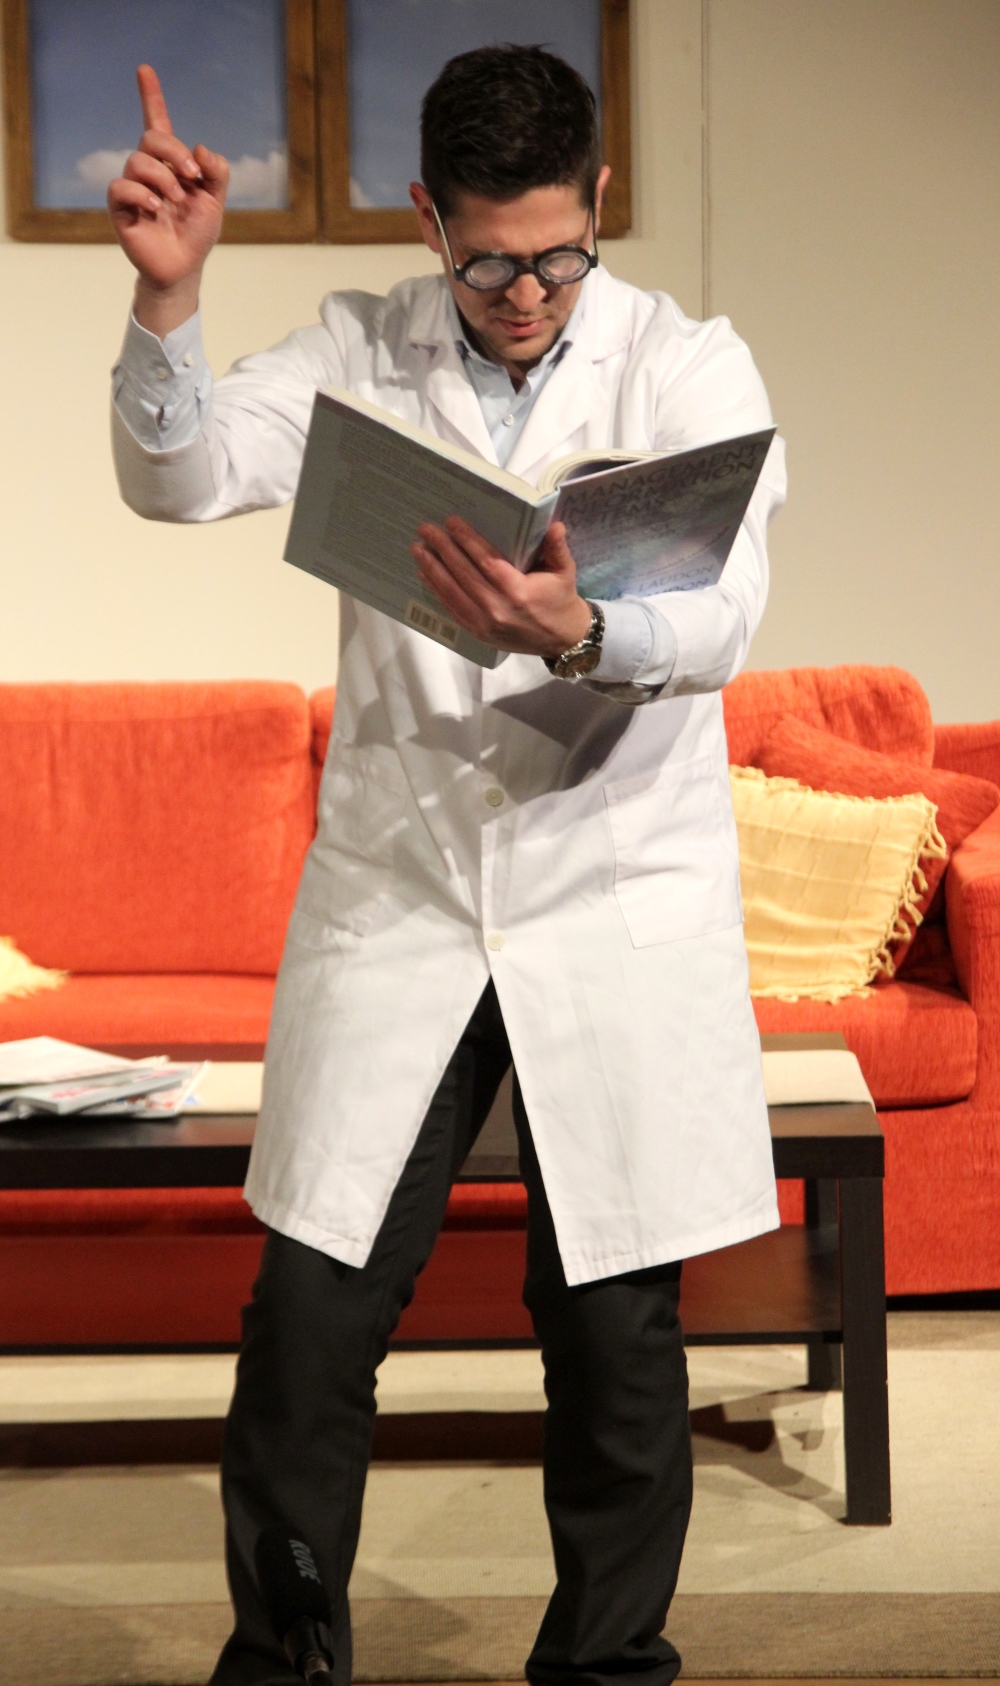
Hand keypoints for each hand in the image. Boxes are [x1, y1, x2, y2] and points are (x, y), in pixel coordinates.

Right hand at [108, 65, 228, 335]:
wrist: (184, 268)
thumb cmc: (197, 233)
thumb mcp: (215, 200)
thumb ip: (217, 172)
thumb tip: (200, 148)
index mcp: (170, 164)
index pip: (157, 123)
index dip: (151, 97)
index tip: (145, 69)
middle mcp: (148, 172)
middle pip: (151, 140)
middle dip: (174, 151)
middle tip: (193, 176)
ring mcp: (132, 189)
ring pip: (137, 161)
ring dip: (163, 177)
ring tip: (176, 200)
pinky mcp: (120, 209)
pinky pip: (122, 187)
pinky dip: (143, 193)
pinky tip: (157, 206)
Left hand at [411, 517, 592, 656]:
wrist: (561, 639)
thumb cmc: (560, 600)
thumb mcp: (565, 572)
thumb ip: (557, 548)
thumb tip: (555, 525)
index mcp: (519, 592)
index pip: (487, 561)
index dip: (467, 541)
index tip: (450, 522)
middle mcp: (498, 608)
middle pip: (464, 574)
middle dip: (442, 549)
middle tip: (425, 529)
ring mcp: (484, 624)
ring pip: (452, 592)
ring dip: (432, 569)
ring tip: (417, 549)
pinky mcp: (477, 633)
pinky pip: (451, 609)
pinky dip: (436, 590)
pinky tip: (425, 574)